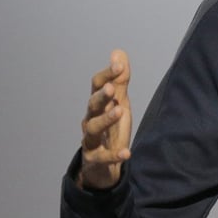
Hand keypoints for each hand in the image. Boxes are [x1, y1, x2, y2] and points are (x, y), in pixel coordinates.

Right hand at [78, 49, 132, 189]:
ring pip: (93, 128)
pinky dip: (114, 155)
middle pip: (92, 105)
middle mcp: (90, 120)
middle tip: (112, 88)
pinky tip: (127, 152)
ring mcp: (90, 140)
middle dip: (101, 96)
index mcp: (97, 105)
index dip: (107, 75)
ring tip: (120, 111)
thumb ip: (120, 80)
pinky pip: (103, 157)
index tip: (119, 65)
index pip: (98, 85)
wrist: (103, 165)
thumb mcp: (119, 102)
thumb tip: (118, 52)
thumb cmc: (111, 129)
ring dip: (106, 119)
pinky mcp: (95, 159)